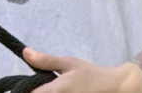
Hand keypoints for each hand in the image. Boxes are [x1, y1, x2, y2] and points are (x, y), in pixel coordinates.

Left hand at [25, 48, 141, 92]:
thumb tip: (25, 53)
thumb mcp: (69, 64)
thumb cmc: (91, 75)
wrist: (116, 88)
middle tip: (43, 86)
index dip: (25, 90)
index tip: (25, 86)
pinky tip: (63, 92)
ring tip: (55, 88)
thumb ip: (46, 61)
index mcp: (56, 90)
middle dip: (38, 92)